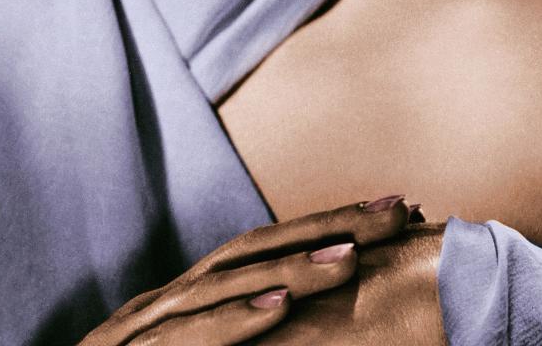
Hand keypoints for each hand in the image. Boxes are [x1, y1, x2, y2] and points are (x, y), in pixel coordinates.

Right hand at [79, 196, 413, 344]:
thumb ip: (245, 339)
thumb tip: (309, 322)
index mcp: (190, 304)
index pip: (267, 251)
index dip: (329, 227)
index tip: (396, 215)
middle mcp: (168, 302)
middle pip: (255, 249)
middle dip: (328, 227)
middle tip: (398, 209)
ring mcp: (143, 330)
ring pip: (224, 286)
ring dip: (291, 270)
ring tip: (352, 257)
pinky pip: (185, 341)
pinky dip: (232, 323)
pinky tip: (278, 310)